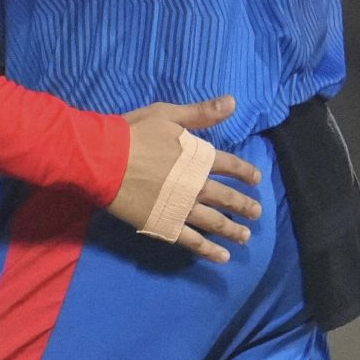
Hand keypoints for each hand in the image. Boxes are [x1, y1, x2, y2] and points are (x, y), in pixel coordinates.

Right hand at [105, 97, 263, 263]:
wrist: (103, 159)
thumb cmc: (132, 134)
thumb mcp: (167, 115)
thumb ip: (200, 113)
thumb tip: (232, 102)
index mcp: (199, 158)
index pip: (231, 165)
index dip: (246, 172)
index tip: (256, 179)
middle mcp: (197, 186)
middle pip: (227, 197)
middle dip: (244, 205)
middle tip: (256, 213)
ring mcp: (182, 208)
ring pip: (215, 222)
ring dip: (232, 230)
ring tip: (244, 236)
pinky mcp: (165, 225)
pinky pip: (192, 241)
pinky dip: (209, 250)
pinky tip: (222, 257)